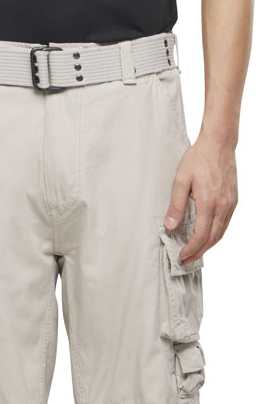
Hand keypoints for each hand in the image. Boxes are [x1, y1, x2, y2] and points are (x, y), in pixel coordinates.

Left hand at [164, 135, 237, 264]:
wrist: (219, 143)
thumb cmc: (198, 159)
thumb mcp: (181, 181)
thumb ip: (176, 206)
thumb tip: (170, 226)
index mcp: (209, 202)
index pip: (201, 234)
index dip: (191, 249)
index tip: (181, 256)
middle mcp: (223, 206)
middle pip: (212, 238)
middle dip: (199, 252)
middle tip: (186, 261)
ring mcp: (231, 203)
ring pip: (221, 232)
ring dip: (208, 246)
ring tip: (195, 253)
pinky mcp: (233, 200)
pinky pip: (225, 223)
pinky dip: (216, 234)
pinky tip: (207, 237)